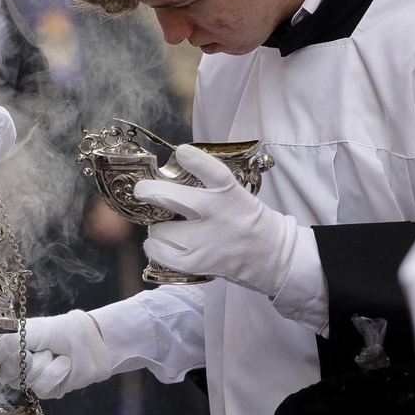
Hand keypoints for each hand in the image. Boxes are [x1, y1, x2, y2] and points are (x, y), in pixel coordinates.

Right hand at [0, 311, 111, 399]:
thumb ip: (2, 345)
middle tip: (35, 348)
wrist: (85, 340)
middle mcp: (11, 368)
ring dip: (43, 363)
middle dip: (22, 358)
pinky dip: (55, 372)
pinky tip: (63, 364)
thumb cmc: (53, 331)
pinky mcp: (45, 391)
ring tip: (52, 353)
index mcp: (2, 350)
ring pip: (24, 381)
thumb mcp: (25, 332)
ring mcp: (28, 381)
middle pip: (2, 374)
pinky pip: (42, 387)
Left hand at [134, 145, 297, 297]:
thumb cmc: (247, 221)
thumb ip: (209, 185)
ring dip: (157, 226)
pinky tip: (162, 243)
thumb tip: (170, 177)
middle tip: (142, 190)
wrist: (272, 256)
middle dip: (148, 191)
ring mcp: (204, 240)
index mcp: (230, 193)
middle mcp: (216, 214)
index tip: (181, 152)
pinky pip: (158, 251)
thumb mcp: (237, 194)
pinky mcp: (196, 262)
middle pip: (170, 197)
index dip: (193, 158)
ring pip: (159, 228)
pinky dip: (154, 246)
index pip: (211, 170)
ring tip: (167, 226)